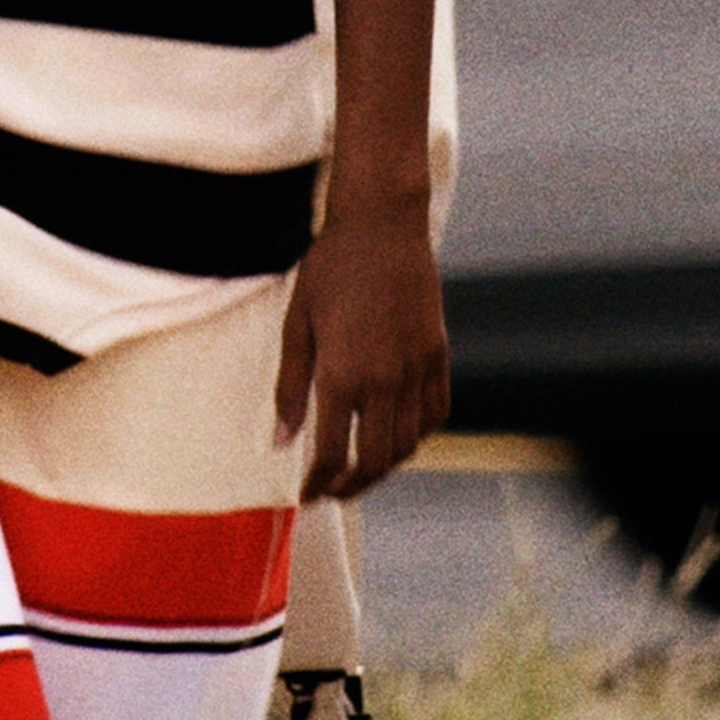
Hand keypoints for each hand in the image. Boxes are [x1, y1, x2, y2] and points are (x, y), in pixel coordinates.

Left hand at [275, 198, 449, 499]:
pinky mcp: (438, 355)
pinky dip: (417, 436)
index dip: (318, 482)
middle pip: (374, 460)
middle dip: (352, 486)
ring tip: (361, 469)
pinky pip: (435, 414)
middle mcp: (384, 380)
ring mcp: (417, 369)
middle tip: (333, 492)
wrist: (382, 225)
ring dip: (384, 466)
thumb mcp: (297, 324)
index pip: (332, 453)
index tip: (307, 494)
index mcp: (342, 374)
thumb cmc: (331, 268)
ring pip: (408, 444)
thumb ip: (290, 387)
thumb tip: (281, 440)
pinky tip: (396, 435)